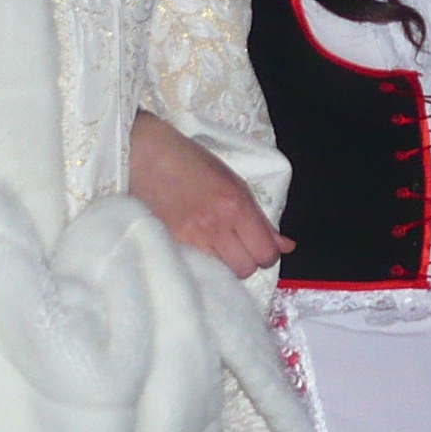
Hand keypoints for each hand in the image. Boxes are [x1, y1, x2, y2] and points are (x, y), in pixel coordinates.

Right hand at [130, 112, 289, 277]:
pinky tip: (197, 252)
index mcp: (236, 206)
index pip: (266, 253)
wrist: (144, 156)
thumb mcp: (233, 181)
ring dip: (224, 265)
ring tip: (215, 248)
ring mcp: (191, 239)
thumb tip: (287, 245)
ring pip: (222, 275)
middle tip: (236, 246)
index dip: (266, 253)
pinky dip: (202, 266)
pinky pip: (197, 270)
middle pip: (246, 269)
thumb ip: (260, 218)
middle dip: (247, 261)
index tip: (257, 245)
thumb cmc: (191, 162)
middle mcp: (216, 226)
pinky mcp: (170, 246)